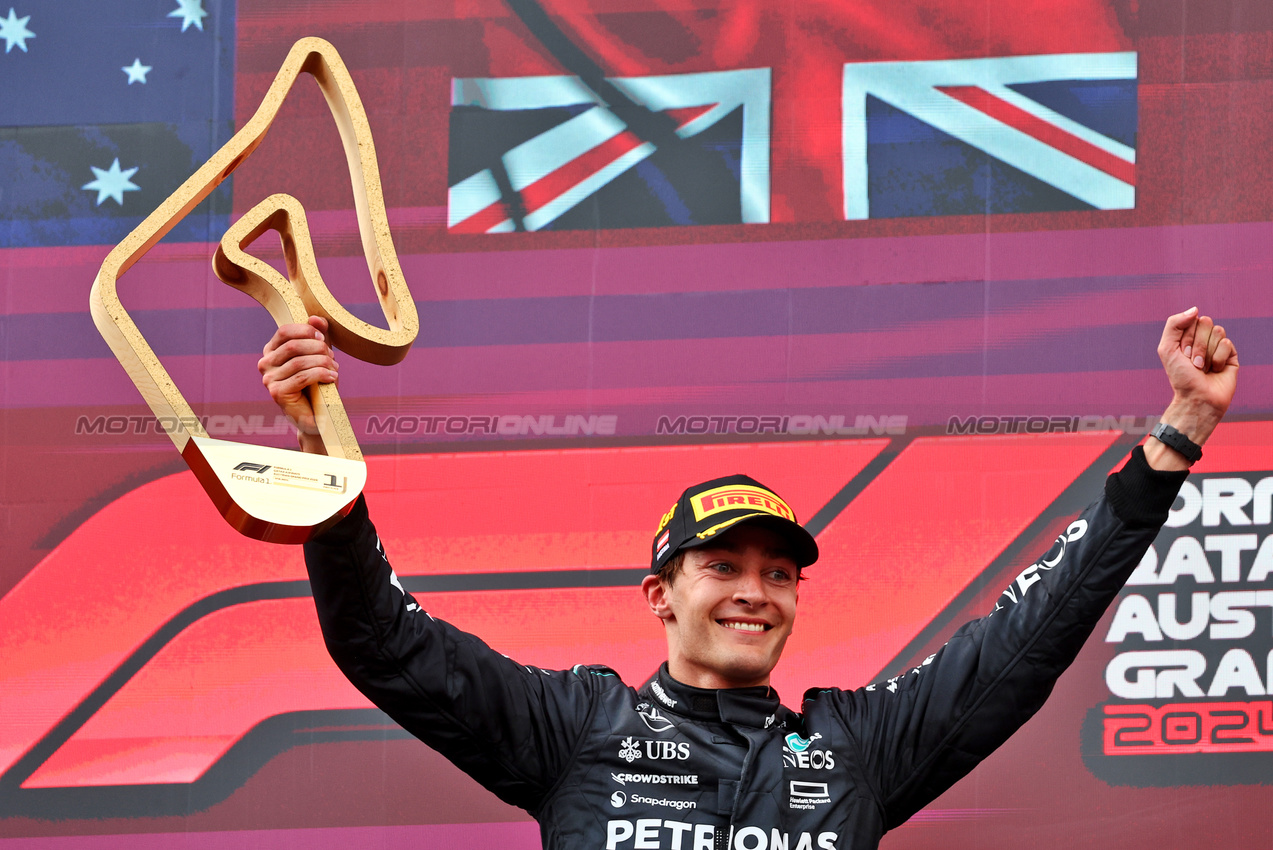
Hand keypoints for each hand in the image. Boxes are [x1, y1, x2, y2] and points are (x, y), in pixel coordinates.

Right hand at [259, 316, 337, 452]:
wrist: (317, 414)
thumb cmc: (317, 381)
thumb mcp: (319, 354)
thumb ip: (318, 334)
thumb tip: (315, 318)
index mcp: (271, 351)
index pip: (285, 331)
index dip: (306, 331)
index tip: (323, 339)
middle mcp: (265, 363)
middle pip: (293, 345)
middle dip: (318, 349)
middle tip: (332, 358)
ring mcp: (269, 379)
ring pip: (299, 362)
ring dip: (322, 363)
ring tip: (334, 369)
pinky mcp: (277, 393)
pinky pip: (302, 377)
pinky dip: (321, 375)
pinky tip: (332, 377)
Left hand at [1147, 307, 1238, 468]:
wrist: (1197, 398)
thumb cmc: (1180, 376)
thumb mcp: (1166, 349)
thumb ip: (1174, 324)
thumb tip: (1195, 309)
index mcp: (1187, 335)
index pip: (1192, 319)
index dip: (1186, 337)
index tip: (1183, 354)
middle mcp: (1203, 338)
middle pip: (1206, 322)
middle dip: (1197, 344)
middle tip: (1193, 362)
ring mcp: (1218, 346)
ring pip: (1218, 331)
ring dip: (1207, 353)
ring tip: (1203, 368)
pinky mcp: (1231, 355)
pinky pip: (1228, 344)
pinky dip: (1219, 358)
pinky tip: (1215, 370)